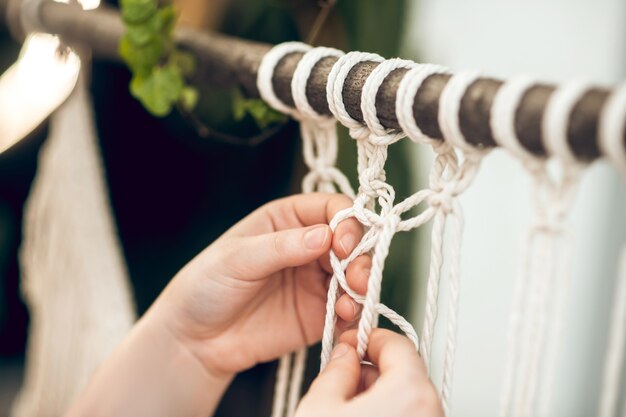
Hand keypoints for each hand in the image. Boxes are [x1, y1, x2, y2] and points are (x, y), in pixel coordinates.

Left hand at [148, 193, 370, 377]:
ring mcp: (316, 279)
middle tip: (355, 276)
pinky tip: (345, 315)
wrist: (195, 339)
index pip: (331, 208)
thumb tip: (326, 235)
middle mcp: (308, 246)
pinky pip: (348, 308)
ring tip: (352, 300)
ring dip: (362, 283)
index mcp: (287, 219)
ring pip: (355, 273)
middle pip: (351, 240)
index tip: (343, 243)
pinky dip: (354, 311)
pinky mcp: (319, 313)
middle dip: (360, 256)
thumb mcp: (237, 258)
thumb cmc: (206, 286)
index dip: (346, 221)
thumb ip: (281, 247)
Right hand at [296, 329, 442, 416]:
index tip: (349, 343)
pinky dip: (386, 411)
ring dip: (377, 393)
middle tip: (342, 378)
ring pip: (407, 397)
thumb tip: (344, 355)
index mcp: (410, 393)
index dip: (367, 338)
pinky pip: (409, 415)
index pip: (397, 343)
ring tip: (344, 407)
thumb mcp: (320, 406)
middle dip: (371, 369)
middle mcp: (430, 411)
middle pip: (404, 371)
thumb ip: (336, 370)